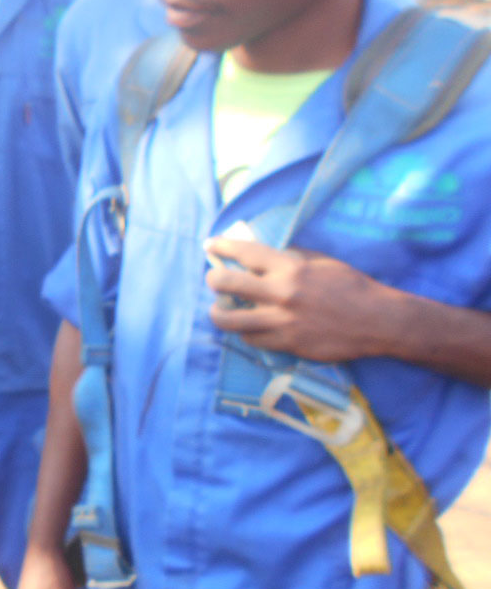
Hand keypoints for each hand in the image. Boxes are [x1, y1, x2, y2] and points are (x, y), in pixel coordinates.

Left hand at [204, 238, 396, 361]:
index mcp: (291, 268)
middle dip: (213, 280)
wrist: (378, 321)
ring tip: (219, 310)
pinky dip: (246, 333)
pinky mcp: (288, 344)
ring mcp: (282, 321)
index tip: (210, 244)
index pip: (245, 253)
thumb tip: (265, 254)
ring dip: (219, 313)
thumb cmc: (351, 286)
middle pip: (226, 284)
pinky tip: (248, 328)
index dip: (222, 247)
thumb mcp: (322, 262)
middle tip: (213, 280)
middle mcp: (281, 293)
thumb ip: (292, 257)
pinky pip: (252, 339)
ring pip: (230, 319)